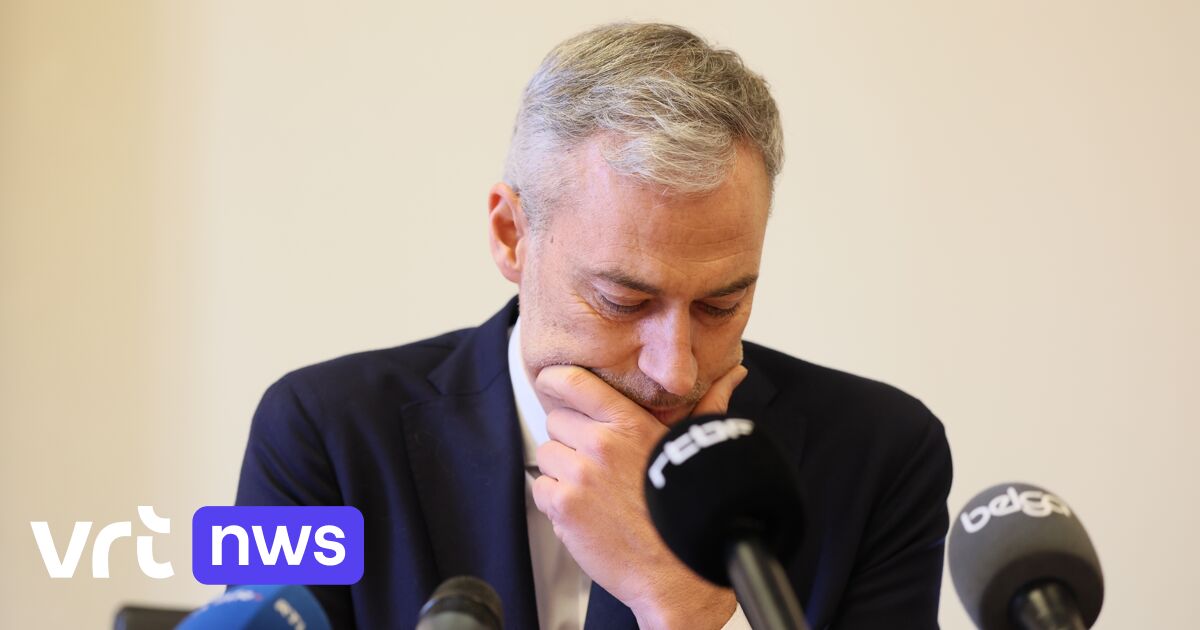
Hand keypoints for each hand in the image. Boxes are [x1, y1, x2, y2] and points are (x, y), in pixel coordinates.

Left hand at [531, 362, 748, 628]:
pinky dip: (555, 500)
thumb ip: (706, 406)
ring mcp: (579, 475)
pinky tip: (584, 511)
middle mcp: (601, 444)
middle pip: (556, 420)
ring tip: (592, 490)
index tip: (550, 382)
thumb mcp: (693, 449)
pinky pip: (541, 488)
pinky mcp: (564, 506)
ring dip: (562, 470)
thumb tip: (735, 373)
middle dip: (570, 437)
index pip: (576, 383)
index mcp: (630, 423)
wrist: (679, 573)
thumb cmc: (688, 512)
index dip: (556, 380)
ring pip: (547, 455)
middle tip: (592, 460)